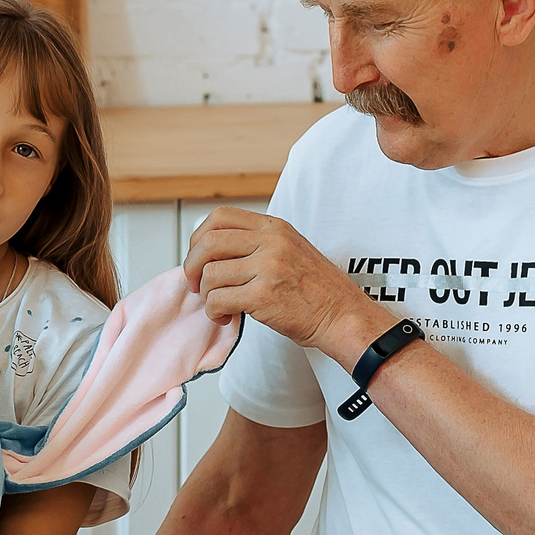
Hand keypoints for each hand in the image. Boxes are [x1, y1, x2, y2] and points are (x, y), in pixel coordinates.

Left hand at [183, 206, 389, 362]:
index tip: (198, 257)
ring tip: (220, 306)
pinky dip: (214, 313)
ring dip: (206, 295)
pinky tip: (227, 317)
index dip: (199, 237)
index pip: (220, 217)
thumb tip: (212, 251)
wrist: (342, 316)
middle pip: (207, 243)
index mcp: (274, 227)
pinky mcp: (264, 296)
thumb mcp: (290, 249)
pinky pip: (218, 300)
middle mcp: (271, 242)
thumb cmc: (317, 289)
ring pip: (210, 275)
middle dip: (191, 267)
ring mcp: (268, 268)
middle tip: (196, 285)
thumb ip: (257, 244)